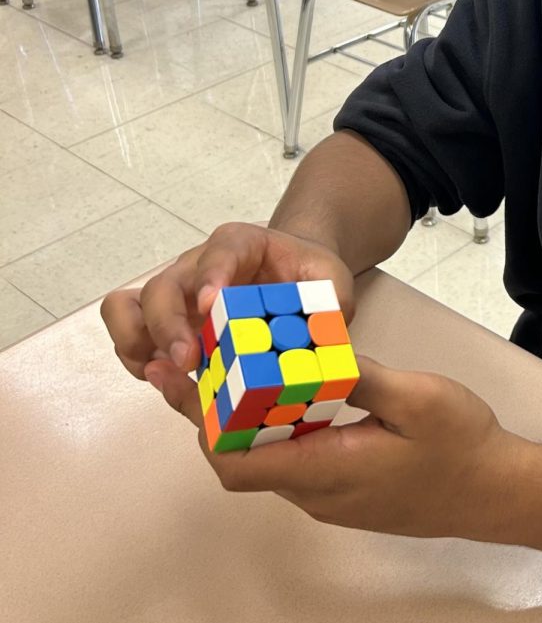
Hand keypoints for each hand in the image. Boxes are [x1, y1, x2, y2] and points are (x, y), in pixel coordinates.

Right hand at [99, 221, 355, 381]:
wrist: (292, 275)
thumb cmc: (308, 274)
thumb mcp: (331, 280)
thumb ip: (331, 300)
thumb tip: (322, 333)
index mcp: (242, 244)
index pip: (222, 250)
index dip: (212, 274)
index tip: (211, 304)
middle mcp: (199, 265)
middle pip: (164, 285)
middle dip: (168, 324)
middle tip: (188, 360)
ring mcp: (177, 294)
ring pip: (129, 306)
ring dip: (137, 340)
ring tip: (159, 372)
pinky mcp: (167, 323)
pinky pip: (131, 332)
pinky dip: (135, 355)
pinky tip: (160, 378)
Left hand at [151, 354, 529, 539]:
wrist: (495, 490)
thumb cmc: (459, 444)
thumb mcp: (417, 398)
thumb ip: (361, 377)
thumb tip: (310, 351)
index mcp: (326, 471)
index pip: (238, 465)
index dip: (206, 428)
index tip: (195, 381)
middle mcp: (317, 494)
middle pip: (244, 462)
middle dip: (216, 415)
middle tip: (201, 364)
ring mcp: (331, 498)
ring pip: (269, 461)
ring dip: (247, 421)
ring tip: (237, 368)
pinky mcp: (346, 494)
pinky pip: (295, 463)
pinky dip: (277, 430)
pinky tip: (288, 393)